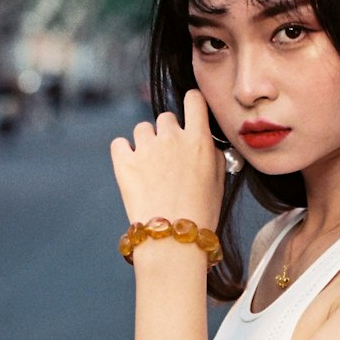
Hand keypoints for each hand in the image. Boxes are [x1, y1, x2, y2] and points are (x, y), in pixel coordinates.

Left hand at [110, 88, 223, 229]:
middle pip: (166, 117)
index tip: (189, 116)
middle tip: (168, 159)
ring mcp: (146, 148)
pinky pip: (119, 144)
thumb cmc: (201, 215)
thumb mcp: (219, 182)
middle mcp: (172, 137)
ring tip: (150, 170)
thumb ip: (213, 154)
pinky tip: (132, 169)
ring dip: (145, 143)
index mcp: (199, 140)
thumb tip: (206, 141)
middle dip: (167, 134)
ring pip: (142, 129)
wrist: (173, 240)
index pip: (193, 99)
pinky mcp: (123, 162)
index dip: (191, 105)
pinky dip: (124, 153)